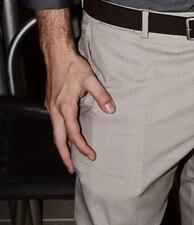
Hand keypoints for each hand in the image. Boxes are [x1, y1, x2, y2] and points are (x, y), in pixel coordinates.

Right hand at [44, 47, 114, 172]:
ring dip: (61, 146)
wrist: (57, 55)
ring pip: (54, 133)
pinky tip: (65, 136)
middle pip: (58, 139)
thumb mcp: (91, 79)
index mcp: (65, 107)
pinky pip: (54, 124)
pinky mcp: (51, 103)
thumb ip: (101, 95)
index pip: (73, 133)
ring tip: (68, 158)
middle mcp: (55, 110)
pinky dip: (59, 134)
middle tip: (72, 169)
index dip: (82, 147)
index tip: (92, 155)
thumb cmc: (73, 66)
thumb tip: (111, 109)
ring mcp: (51, 107)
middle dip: (65, 156)